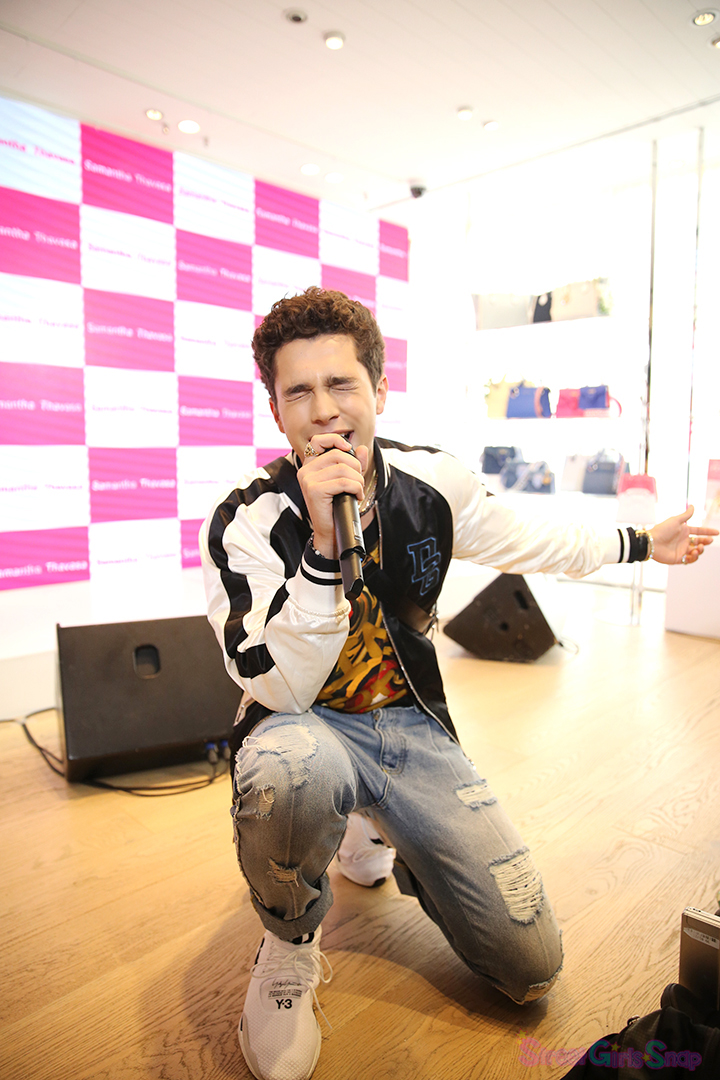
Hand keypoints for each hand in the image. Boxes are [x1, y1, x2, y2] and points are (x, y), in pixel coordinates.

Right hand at [298, 435, 368, 557]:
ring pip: (343, 469)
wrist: (330, 531)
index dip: (335, 440)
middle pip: (338, 455)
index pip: (318, 440)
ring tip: (358, 490)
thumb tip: (362, 448)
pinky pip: (343, 482)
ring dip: (357, 480)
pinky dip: (356, 488)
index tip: (348, 449)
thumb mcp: (347, 480)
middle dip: (355, 467)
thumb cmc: (337, 505)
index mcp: (310, 465)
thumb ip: (354, 463)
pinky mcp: (314, 490)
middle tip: (358, 481)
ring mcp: (307, 479)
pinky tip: (356, 496)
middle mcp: (305, 470)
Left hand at [650, 506, 718, 565]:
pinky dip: (694, 557)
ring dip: (700, 550)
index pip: (699, 531)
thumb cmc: (662, 530)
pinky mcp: (678, 559)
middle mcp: (683, 540)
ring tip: (699, 548)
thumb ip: (686, 515)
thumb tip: (693, 506)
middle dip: (706, 542)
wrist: (652, 542)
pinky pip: (690, 560)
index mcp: (684, 531)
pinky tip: (693, 553)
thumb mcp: (676, 521)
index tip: (717, 532)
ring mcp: (681, 550)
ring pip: (696, 551)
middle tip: (709, 541)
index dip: (708, 532)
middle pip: (699, 542)